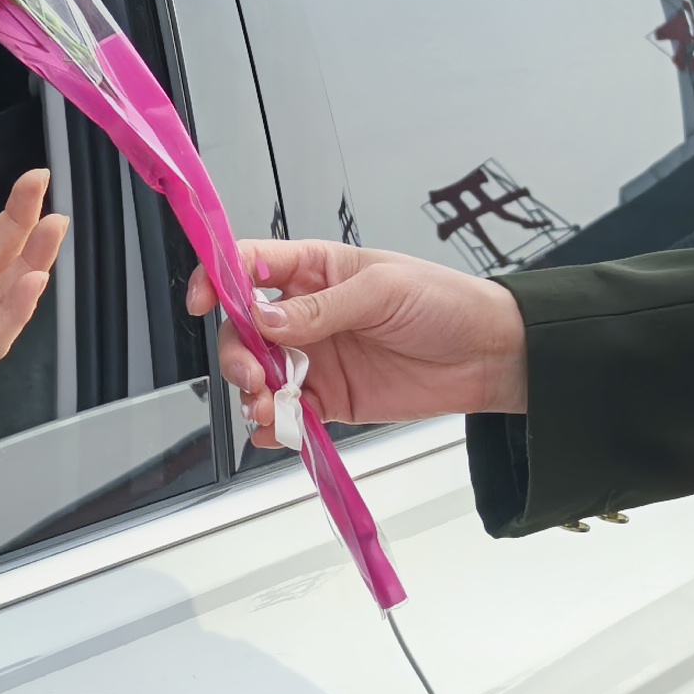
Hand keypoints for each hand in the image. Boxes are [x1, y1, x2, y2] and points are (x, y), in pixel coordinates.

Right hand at [185, 238, 527, 441]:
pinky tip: (280, 428)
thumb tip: (268, 321)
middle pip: (243, 330)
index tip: (202, 300)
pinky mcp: (331, 399)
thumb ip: (321, 308)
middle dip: (237, 353)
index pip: (249, 265)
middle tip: (254, 374)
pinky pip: (287, 414)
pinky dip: (275, 426)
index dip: (217, 278)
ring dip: (251, 392)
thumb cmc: (445, 303)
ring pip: (259, 375)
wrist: (490, 356)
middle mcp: (307, 313)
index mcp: (315, 269)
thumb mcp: (383, 290)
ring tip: (267, 405)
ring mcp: (316, 358)